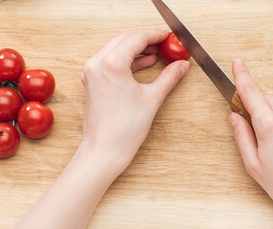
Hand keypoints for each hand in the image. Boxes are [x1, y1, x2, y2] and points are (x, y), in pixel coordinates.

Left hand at [80, 29, 189, 173]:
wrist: (104, 150)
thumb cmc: (123, 130)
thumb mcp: (152, 98)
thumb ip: (169, 77)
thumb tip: (181, 65)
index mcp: (111, 64)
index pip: (137, 38)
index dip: (156, 35)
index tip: (168, 36)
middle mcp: (97, 64)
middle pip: (125, 39)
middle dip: (146, 39)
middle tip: (165, 43)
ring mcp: (92, 72)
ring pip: (116, 48)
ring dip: (136, 48)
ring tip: (157, 52)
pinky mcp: (91, 81)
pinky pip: (109, 61)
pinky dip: (126, 59)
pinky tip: (142, 63)